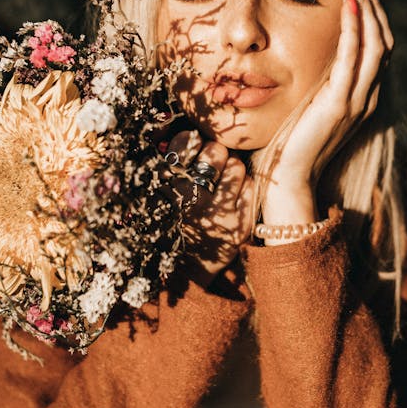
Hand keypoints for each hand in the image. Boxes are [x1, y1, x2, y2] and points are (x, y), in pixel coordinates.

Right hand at [164, 131, 253, 284]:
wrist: (181, 272)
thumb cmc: (168, 224)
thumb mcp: (155, 193)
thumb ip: (168, 164)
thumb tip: (188, 135)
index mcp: (166, 186)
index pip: (185, 143)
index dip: (192, 143)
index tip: (192, 151)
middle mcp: (190, 198)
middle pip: (215, 150)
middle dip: (215, 154)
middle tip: (211, 166)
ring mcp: (217, 213)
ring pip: (236, 166)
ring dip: (231, 170)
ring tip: (223, 183)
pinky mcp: (239, 226)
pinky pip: (251, 187)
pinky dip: (244, 189)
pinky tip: (233, 199)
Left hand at [262, 0, 393, 229]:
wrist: (291, 176)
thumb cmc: (296, 143)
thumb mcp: (314, 106)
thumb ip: (323, 85)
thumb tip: (316, 59)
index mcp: (363, 99)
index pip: (379, 53)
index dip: (375, 23)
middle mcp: (367, 99)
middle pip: (383, 45)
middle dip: (376, 12)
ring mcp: (356, 102)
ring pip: (375, 47)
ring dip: (369, 14)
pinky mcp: (339, 104)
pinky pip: (351, 58)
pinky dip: (353, 29)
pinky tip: (349, 6)